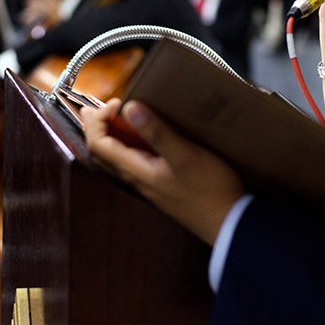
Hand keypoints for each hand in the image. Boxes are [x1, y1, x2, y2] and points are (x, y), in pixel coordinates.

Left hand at [82, 99, 245, 245]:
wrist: (228, 222)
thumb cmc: (209, 190)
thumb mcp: (185, 155)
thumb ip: (157, 132)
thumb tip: (130, 108)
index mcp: (137, 171)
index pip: (98, 145)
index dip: (98, 121)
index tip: (115, 102)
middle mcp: (137, 180)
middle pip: (102, 154)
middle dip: (97, 129)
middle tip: (101, 108)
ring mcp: (148, 185)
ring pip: (116, 160)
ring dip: (112, 138)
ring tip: (120, 119)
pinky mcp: (160, 186)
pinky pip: (133, 164)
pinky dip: (128, 147)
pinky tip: (144, 140)